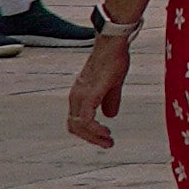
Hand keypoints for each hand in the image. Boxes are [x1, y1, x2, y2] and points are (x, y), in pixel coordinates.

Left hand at [60, 24, 124, 141]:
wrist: (113, 44)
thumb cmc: (114, 60)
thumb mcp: (113, 84)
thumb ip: (111, 100)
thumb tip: (111, 115)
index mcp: (80, 95)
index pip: (77, 120)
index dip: (88, 132)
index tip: (105, 137)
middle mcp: (75, 97)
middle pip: (74, 127)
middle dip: (90, 138)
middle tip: (107, 144)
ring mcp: (80, 97)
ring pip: (78, 126)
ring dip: (93, 137)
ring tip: (108, 142)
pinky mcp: (88, 96)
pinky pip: (87, 120)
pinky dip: (95, 130)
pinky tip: (107, 132)